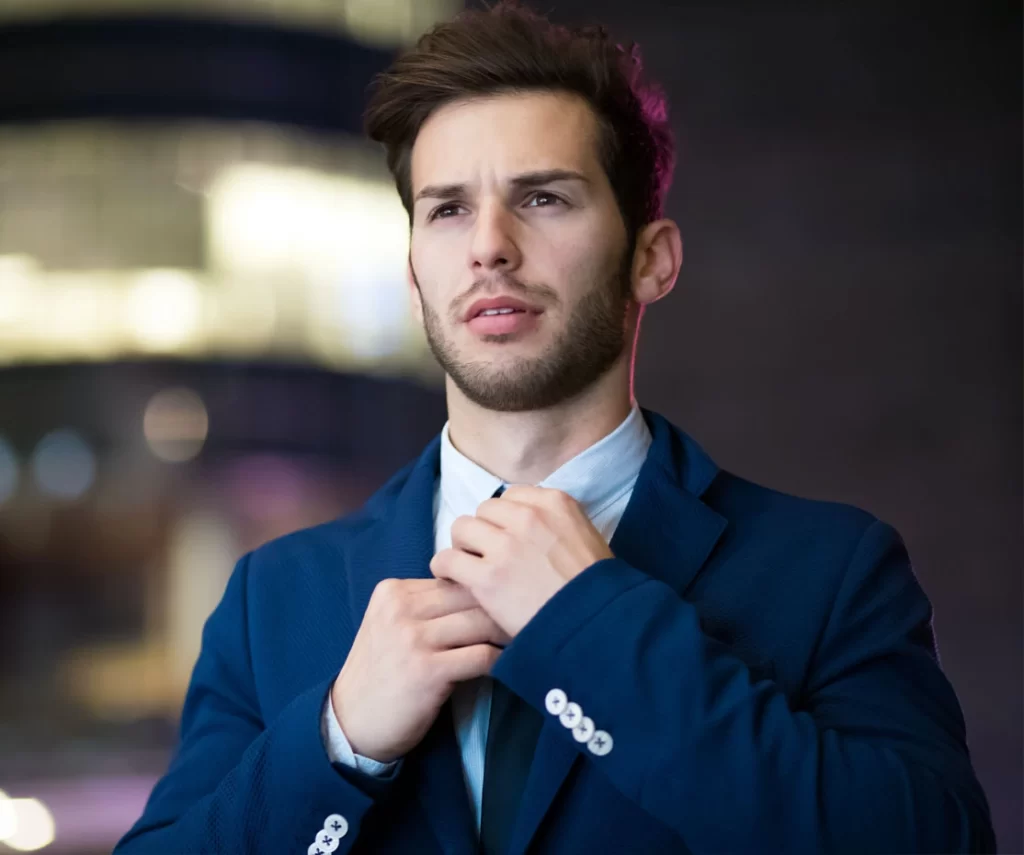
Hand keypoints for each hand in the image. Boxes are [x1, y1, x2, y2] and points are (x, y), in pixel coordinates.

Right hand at [331, 578, 510, 763]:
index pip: (454, 578)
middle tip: (524, 618)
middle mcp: (400, 609)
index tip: (505, 601)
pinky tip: (506, 664)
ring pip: (480, 621)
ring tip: (522, 638)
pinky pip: (481, 656)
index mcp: (392, 591)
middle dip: (500, 606)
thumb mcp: (391, 625)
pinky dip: (500, 659)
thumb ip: (425, 605)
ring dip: (505, 632)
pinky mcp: (427, 671)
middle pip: (470, 595)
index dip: (483, 590)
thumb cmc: (381, 673)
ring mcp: (413, 639)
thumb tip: (481, 592)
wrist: (351, 723)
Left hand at [429, 486, 613, 639]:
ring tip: (468, 566)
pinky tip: (452, 578)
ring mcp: (506, 545)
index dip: (504, 519)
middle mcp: (528, 517)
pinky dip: (446, 568)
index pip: (511, 497)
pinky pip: (447, 559)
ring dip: (463, 546)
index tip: (505, 537)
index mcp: (554, 503)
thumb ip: (555, 524)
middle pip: (485, 510)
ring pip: (462, 528)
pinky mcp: (487, 577)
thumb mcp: (586, 537)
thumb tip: (528, 526)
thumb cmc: (596, 588)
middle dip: (483, 530)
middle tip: (485, 554)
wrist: (597, 624)